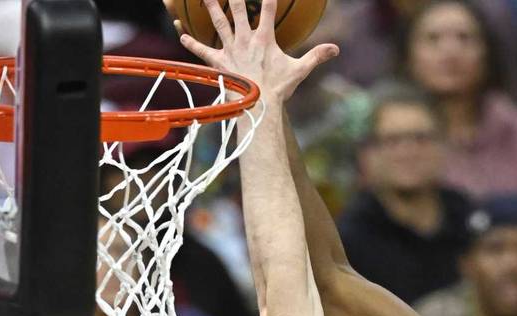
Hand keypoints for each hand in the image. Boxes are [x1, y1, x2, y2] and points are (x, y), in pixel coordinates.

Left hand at [176, 0, 338, 100]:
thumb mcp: (300, 70)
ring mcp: (230, 49)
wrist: (258, 105)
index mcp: (265, 38)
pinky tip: (180, 33)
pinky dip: (191, 42)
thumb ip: (317, 56)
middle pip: (237, 9)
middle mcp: (245, 39)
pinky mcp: (219, 62)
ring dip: (211, 7)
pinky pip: (202, 50)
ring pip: (218, 23)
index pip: (268, 9)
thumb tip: (336, 49)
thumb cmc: (279, 88)